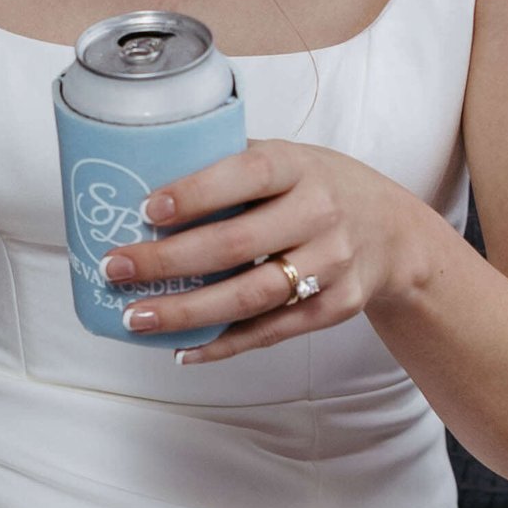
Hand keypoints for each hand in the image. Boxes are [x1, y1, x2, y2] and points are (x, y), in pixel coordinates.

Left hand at [102, 139, 443, 364]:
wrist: (392, 232)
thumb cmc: (316, 188)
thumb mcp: (286, 158)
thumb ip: (228, 164)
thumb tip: (141, 175)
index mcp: (299, 166)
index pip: (246, 176)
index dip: (195, 193)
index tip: (146, 210)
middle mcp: (320, 214)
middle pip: (237, 245)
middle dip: (168, 261)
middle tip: (115, 269)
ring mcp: (331, 264)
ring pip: (251, 297)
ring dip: (188, 312)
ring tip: (136, 317)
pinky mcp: (335, 307)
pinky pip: (271, 331)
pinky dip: (223, 345)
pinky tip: (181, 348)